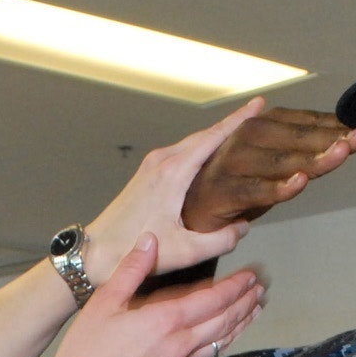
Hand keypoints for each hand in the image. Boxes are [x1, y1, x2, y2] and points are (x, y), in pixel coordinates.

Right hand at [48, 233, 263, 356]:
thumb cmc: (86, 350)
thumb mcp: (104, 302)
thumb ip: (132, 269)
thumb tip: (150, 239)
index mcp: (165, 320)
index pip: (213, 299)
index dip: (235, 286)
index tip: (250, 274)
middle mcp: (180, 343)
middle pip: (225, 320)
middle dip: (245, 302)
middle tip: (260, 288)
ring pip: (221, 340)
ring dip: (241, 323)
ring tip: (256, 309)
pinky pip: (208, 355)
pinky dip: (225, 342)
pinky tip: (228, 336)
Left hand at [81, 99, 272, 284]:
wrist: (96, 251)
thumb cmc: (134, 249)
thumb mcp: (186, 252)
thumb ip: (221, 240)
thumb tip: (243, 227)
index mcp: (173, 172)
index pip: (213, 137)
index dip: (239, 119)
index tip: (258, 104)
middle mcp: (162, 161)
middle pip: (204, 134)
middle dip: (232, 124)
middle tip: (257, 117)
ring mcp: (152, 165)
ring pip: (192, 142)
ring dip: (216, 136)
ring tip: (240, 136)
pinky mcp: (147, 173)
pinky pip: (181, 152)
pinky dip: (201, 148)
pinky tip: (212, 158)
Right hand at [181, 107, 355, 231]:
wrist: (190, 211)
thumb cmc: (236, 186)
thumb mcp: (273, 166)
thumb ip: (304, 152)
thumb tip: (346, 137)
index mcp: (259, 127)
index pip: (303, 123)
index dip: (333, 126)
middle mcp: (245, 139)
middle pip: (295, 139)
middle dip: (331, 138)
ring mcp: (232, 164)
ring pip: (280, 161)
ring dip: (313, 157)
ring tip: (342, 153)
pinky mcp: (223, 191)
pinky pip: (255, 190)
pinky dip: (278, 187)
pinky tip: (300, 183)